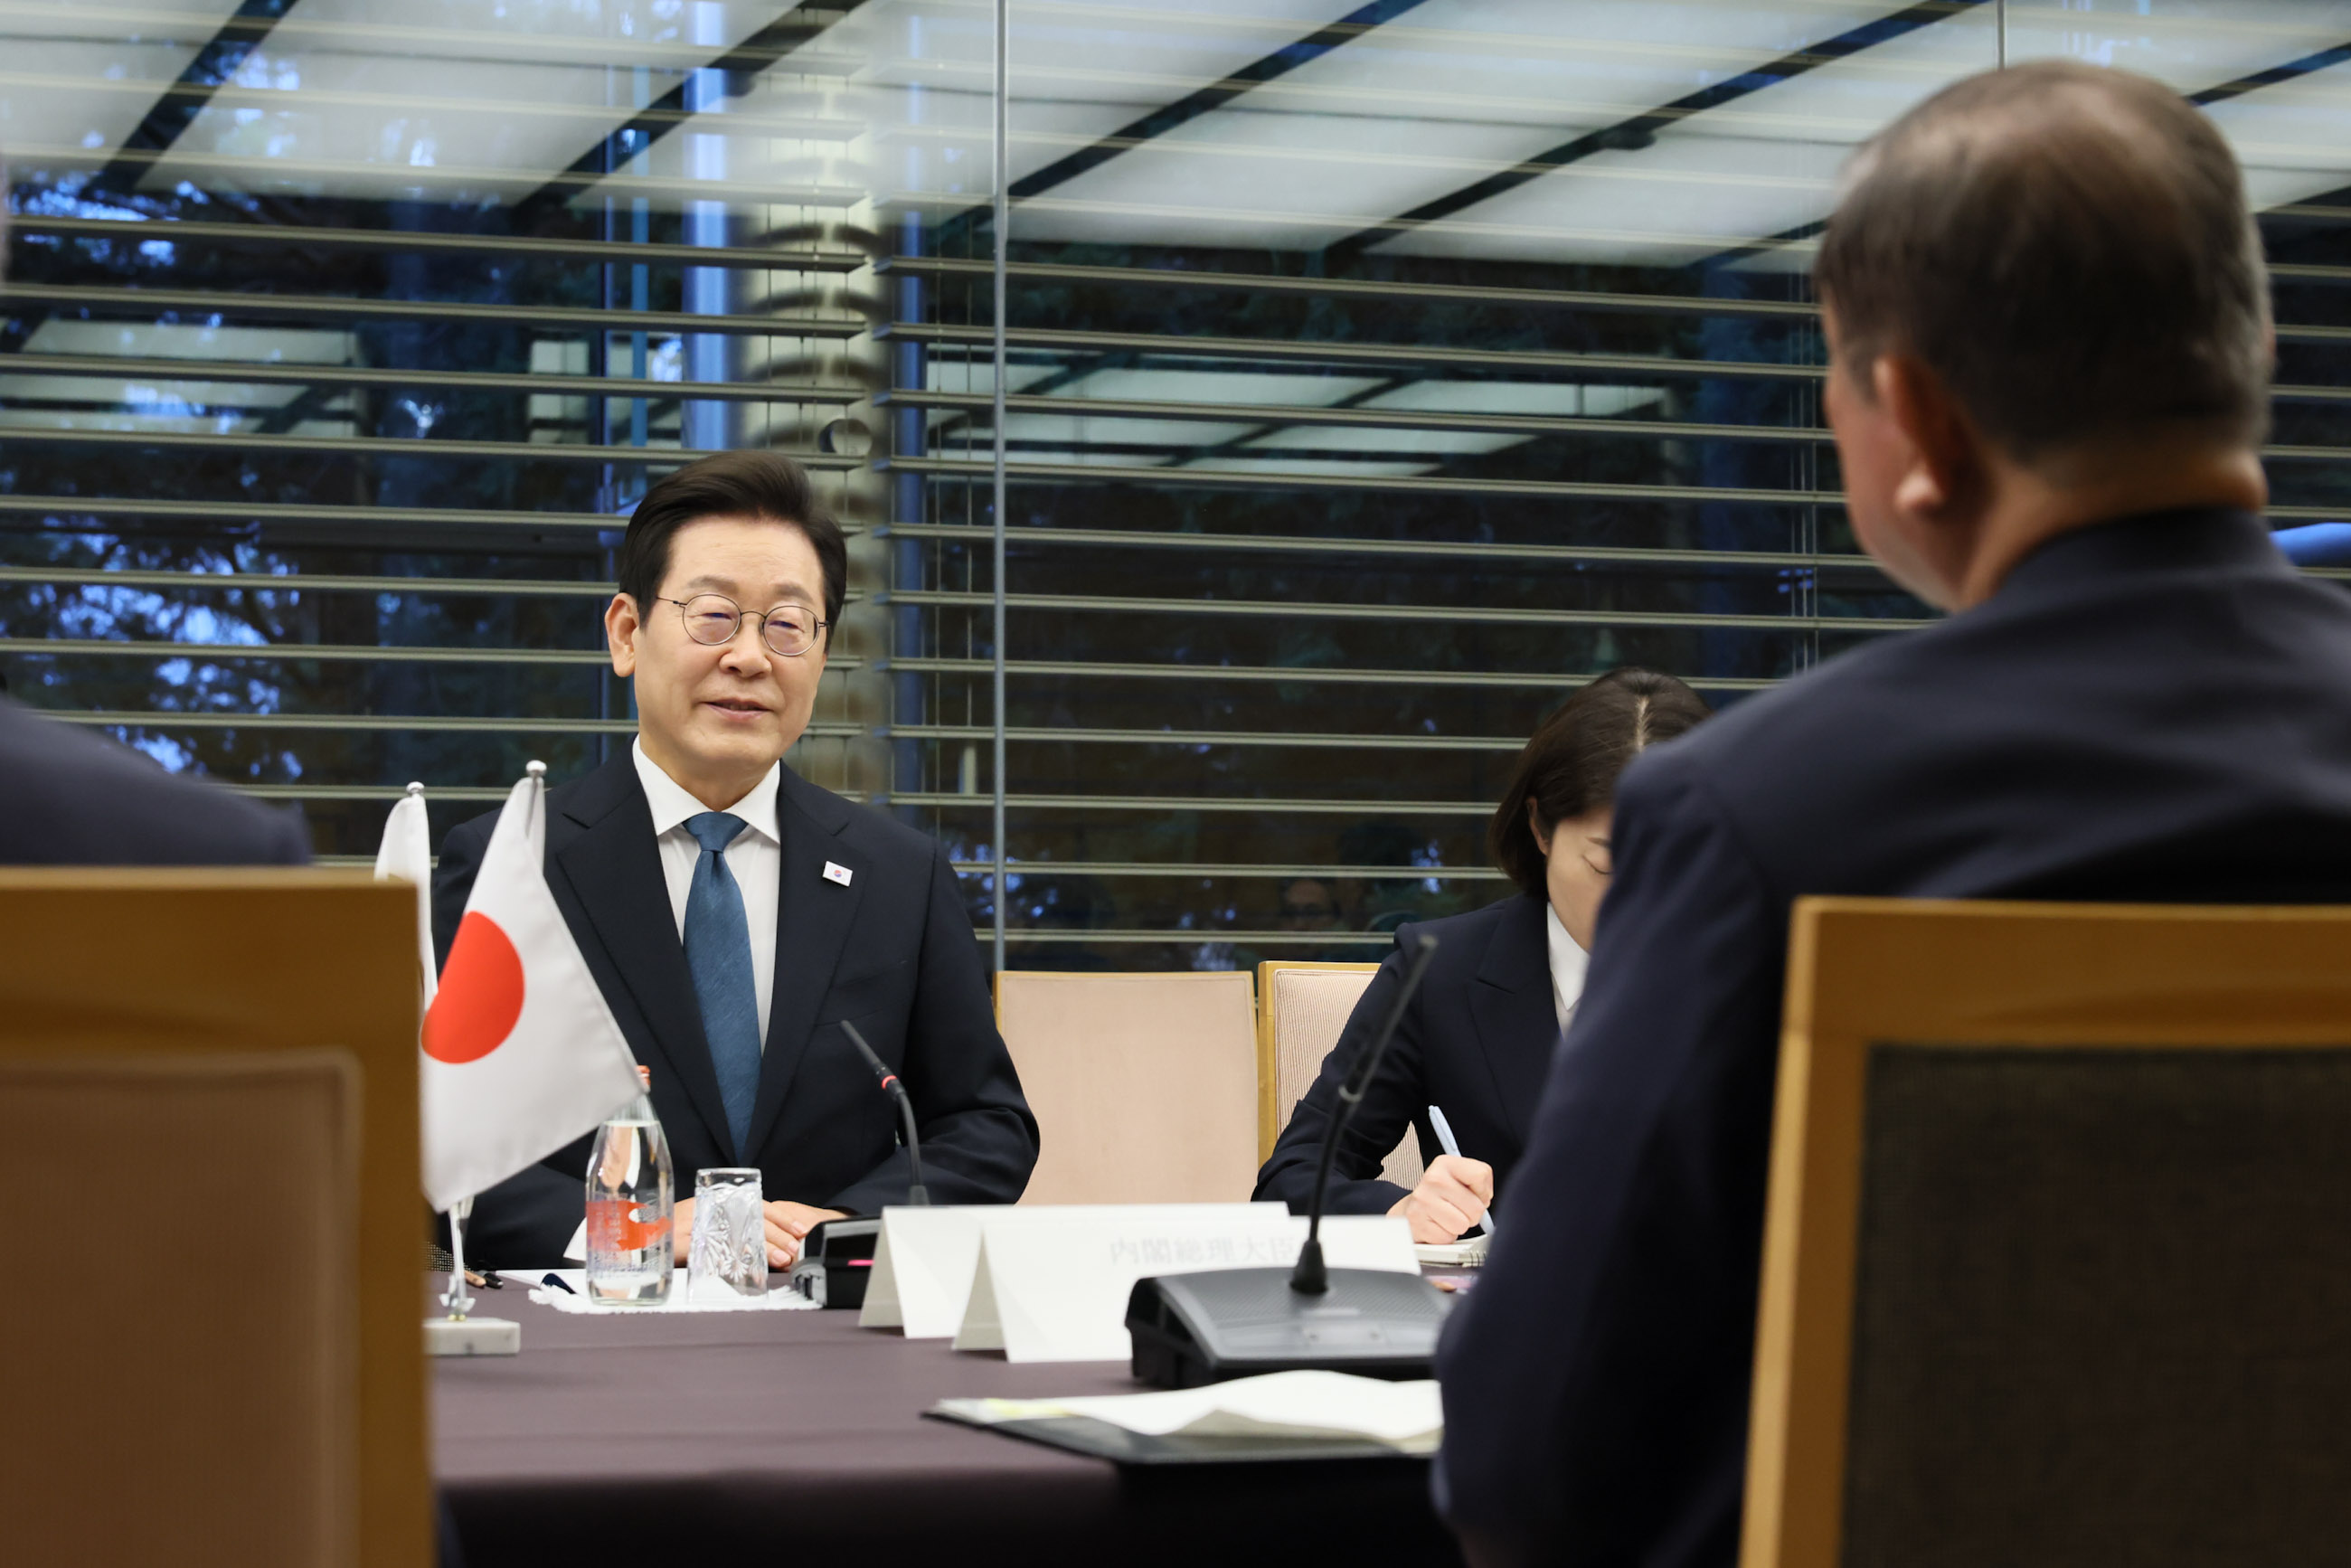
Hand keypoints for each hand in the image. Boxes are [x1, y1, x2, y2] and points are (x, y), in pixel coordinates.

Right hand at [668, 1199, 849, 1268]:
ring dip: (764, 1246)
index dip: (783, 1217)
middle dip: (779, 1235)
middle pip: (755, 1218)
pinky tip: (751, 1265)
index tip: (801, 1228)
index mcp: (724, 1202)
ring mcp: (702, 1220)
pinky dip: (736, 1256)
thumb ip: (735, 1234)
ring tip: (782, 1259)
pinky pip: (717, 1246)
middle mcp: (716, 1207)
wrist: (643, 1234)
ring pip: (742, 1230)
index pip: (760, 1205)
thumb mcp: (711, 1228)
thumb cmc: (677, 1232)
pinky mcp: (689, 1239)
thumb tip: (767, 1248)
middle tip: (796, 1249)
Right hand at [1387, 1155, 1494, 1243]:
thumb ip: (1479, 1184)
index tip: (1473, 1193)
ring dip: (1458, 1226)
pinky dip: (1445, 1236)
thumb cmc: (1441, 1196)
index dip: (1483, 1191)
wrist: (1412, 1209)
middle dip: (1471, 1214)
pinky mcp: (1417, 1222)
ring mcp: (1423, 1200)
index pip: (1481, 1175)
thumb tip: (1485, 1200)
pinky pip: (1447, 1238)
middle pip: (1476, 1207)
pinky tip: (1436, 1225)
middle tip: (1457, 1209)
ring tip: (1447, 1218)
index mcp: (1446, 1163)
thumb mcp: (1461, 1180)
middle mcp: (1433, 1178)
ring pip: (1462, 1225)